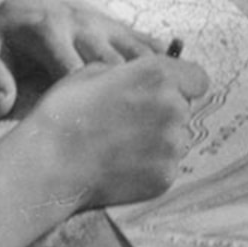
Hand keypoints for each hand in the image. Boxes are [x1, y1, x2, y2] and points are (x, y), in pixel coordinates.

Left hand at [0, 0, 174, 117]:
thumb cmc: (9, 30)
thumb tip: (2, 107)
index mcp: (51, 34)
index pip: (75, 68)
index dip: (90, 98)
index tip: (102, 130)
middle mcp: (84, 27)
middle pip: (115, 61)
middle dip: (133, 92)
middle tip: (150, 125)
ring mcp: (105, 24)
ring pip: (138, 51)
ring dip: (158, 78)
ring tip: (177, 110)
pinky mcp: (118, 24)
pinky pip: (145, 41)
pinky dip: (165, 61)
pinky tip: (186, 84)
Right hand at [15, 52, 207, 207]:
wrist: (49, 163)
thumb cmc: (65, 112)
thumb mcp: (95, 70)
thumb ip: (133, 71)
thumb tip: (148, 75)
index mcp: (159, 75)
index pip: (198, 78)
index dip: (182, 84)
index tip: (168, 92)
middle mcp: (174, 108)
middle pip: (185, 109)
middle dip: (165, 113)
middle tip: (132, 122)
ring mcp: (172, 145)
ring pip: (177, 139)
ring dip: (159, 140)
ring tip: (122, 145)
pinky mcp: (165, 176)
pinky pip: (167, 165)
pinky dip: (150, 166)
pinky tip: (121, 164)